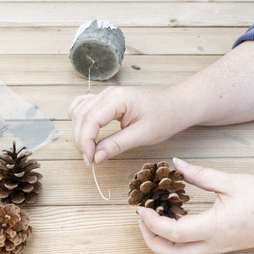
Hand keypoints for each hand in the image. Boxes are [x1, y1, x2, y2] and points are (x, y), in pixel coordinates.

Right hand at [68, 87, 197, 164]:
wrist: (174, 105)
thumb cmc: (164, 117)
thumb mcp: (142, 135)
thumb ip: (116, 145)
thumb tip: (96, 157)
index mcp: (117, 99)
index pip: (90, 120)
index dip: (85, 142)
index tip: (90, 160)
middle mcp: (107, 93)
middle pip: (81, 116)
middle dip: (81, 139)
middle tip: (90, 159)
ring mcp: (105, 94)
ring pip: (78, 111)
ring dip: (79, 131)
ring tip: (88, 149)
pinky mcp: (106, 99)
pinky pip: (83, 106)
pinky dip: (80, 120)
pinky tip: (85, 132)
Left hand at [137, 158, 253, 253]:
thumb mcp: (230, 182)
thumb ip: (200, 174)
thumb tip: (176, 164)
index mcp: (215, 228)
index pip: (174, 233)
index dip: (152, 223)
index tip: (141, 208)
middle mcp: (213, 243)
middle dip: (151, 240)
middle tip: (141, 219)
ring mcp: (216, 247)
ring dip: (161, 243)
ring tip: (151, 221)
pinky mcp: (218, 244)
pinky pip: (190, 249)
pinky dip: (173, 240)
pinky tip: (170, 221)